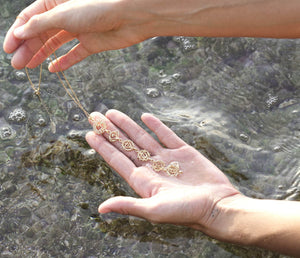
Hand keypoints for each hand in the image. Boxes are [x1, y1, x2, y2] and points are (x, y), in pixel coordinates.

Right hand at [3, 0, 151, 71]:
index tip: (9, 49)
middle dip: (28, 48)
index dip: (18, 34)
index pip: (30, 19)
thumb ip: (40, 25)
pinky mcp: (91, 43)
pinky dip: (65, 61)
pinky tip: (54, 69)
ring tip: (29, 67)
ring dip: (42, 55)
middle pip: (41, 33)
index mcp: (55, 3)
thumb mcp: (62, 15)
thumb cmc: (98, 8)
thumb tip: (19, 33)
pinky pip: (75, 54)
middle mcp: (66, 16)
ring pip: (55, 44)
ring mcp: (79, 30)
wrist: (130, 17)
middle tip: (17, 65)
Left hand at [85, 110, 239, 234]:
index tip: (90, 133)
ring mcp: (166, 158)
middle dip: (109, 130)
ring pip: (142, 137)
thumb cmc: (186, 212)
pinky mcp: (182, 151)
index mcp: (142, 181)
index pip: (117, 159)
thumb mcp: (154, 210)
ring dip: (126, 125)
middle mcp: (151, 167)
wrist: (217, 206)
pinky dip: (155, 125)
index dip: (102, 146)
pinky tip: (144, 116)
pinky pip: (166, 135)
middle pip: (125, 145)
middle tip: (94, 116)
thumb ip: (128, 205)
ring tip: (112, 113)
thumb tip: (100, 208)